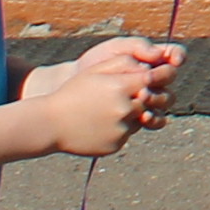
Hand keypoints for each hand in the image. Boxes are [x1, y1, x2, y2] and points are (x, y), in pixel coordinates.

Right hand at [29, 39, 178, 159]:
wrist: (49, 124)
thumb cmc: (73, 92)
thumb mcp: (96, 71)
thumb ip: (126, 64)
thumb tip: (150, 65)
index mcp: (120, 87)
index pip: (155, 79)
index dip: (160, 76)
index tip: (160, 75)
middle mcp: (124, 109)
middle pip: (153, 101)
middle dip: (149, 96)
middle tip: (141, 94)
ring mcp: (121, 130)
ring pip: (141, 119)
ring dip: (133, 114)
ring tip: (109, 111)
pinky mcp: (116, 145)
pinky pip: (127, 135)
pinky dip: (119, 129)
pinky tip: (100, 125)